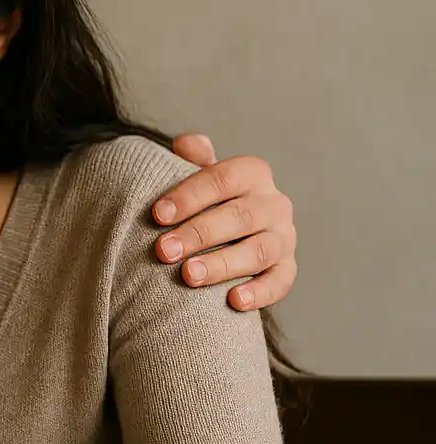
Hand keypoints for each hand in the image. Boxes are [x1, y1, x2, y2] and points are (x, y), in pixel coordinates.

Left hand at [154, 133, 297, 310]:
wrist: (228, 232)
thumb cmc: (206, 201)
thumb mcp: (199, 176)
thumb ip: (194, 159)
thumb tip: (188, 143)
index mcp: (252, 173)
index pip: (222, 179)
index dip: (189, 195)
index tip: (157, 214)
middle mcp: (274, 203)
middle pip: (238, 216)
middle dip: (198, 234)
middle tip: (163, 251)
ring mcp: (284, 236)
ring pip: (258, 250)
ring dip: (222, 264)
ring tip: (188, 276)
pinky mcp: (287, 267)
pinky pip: (280, 282)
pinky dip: (259, 292)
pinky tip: (233, 301)